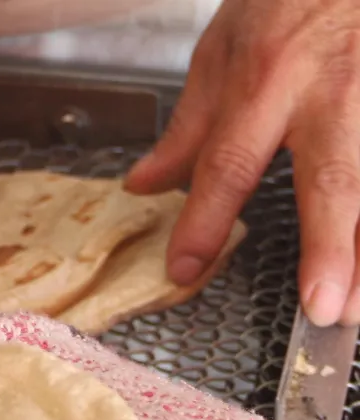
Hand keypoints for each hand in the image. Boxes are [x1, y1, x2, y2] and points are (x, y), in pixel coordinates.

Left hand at [126, 0, 359, 326]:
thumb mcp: (221, 50)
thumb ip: (189, 127)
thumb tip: (144, 185)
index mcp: (267, 77)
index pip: (228, 162)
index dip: (204, 220)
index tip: (185, 269)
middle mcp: (332, 89)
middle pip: (333, 176)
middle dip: (330, 247)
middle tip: (323, 307)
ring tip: (359, 308)